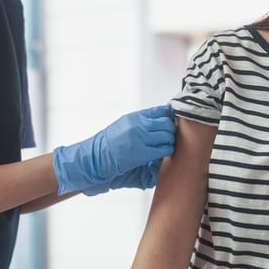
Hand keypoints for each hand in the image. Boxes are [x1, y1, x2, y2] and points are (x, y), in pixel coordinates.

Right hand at [53, 105, 174, 194]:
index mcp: (135, 117)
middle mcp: (139, 124)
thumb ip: (143, 122)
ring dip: (169, 142)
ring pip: (168, 136)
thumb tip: (163, 118)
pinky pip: (164, 149)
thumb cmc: (109, 144)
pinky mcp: (142, 153)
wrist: (95, 158)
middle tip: (168, 138)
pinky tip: (161, 155)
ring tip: (164, 147)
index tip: (172, 122)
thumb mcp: (125, 125)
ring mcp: (141, 138)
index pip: (162, 110)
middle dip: (171, 131)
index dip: (170, 116)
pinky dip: (167, 152)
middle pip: (168, 123)